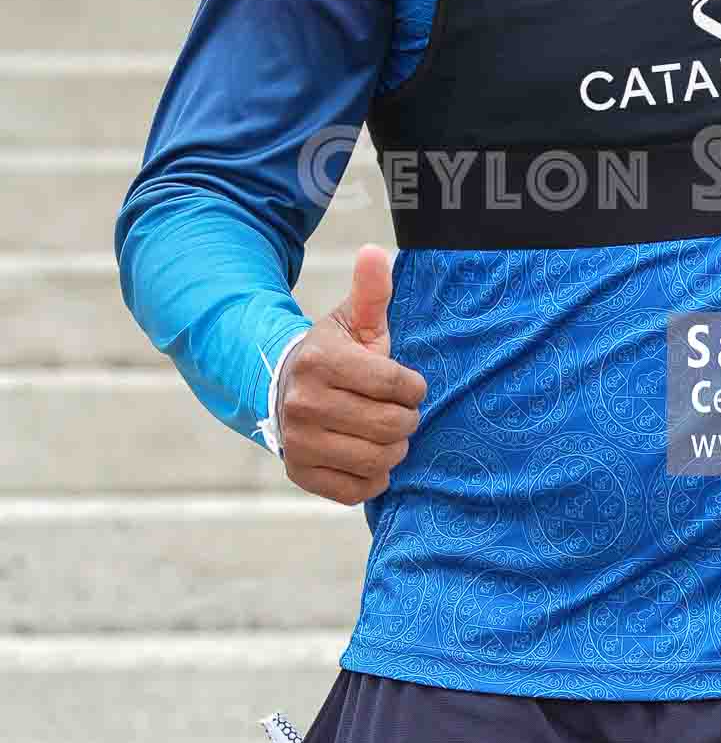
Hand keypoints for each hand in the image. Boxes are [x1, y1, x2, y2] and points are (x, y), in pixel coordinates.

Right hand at [277, 244, 426, 506]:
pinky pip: (356, 490)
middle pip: (389, 426)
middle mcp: (304, 403)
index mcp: (321, 361)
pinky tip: (369, 457)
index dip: (413, 387)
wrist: (285, 388)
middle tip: (403, 412)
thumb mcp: (353, 320)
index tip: (410, 385)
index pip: (393, 384)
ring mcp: (298, 442)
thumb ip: (371, 290)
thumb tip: (375, 251)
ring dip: (394, 449)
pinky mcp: (300, 473)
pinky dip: (373, 479)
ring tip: (388, 434)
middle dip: (408, 419)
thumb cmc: (335, 353)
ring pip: (377, 460)